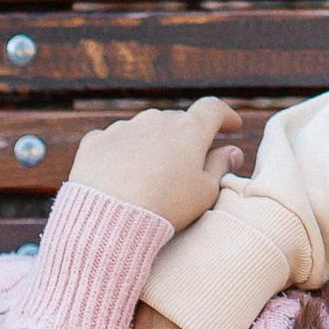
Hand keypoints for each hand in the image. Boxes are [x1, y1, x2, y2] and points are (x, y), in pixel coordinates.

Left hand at [71, 99, 244, 231]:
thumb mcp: (205, 192)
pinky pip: (113, 142)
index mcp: (189, 129)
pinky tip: (118, 176)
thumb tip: (233, 152)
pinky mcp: (95, 142)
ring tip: (147, 178)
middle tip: (185, 165)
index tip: (231, 127)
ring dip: (150, 146)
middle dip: (184, 139)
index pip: (213, 109)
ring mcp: (123, 128)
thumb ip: (221, 167)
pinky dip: (119, 154)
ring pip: (144, 130)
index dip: (225, 117)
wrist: (109, 219)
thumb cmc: (165, 207)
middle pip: (177, 122)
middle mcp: (156, 120)